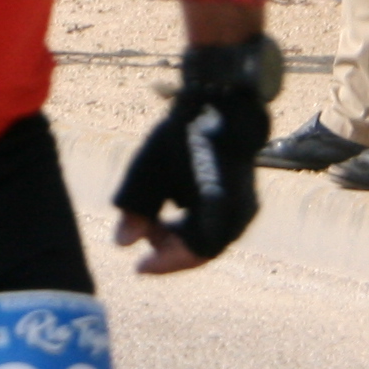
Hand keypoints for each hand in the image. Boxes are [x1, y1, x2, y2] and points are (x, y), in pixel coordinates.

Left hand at [112, 35, 277, 272]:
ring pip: (209, 239)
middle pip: (202, 248)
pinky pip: (216, 226)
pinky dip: (192, 227)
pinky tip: (171, 214)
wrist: (221, 102)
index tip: (139, 267)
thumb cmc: (184, 130)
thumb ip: (136, 204)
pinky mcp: (242, 200)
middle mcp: (239, 210)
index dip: (167, 263)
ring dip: (180, 238)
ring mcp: (245, 206)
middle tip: (142, 236)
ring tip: (153, 222)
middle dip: (169, 248)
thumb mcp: (150, 164)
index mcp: (219, 202)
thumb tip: (122, 244)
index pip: (196, 251)